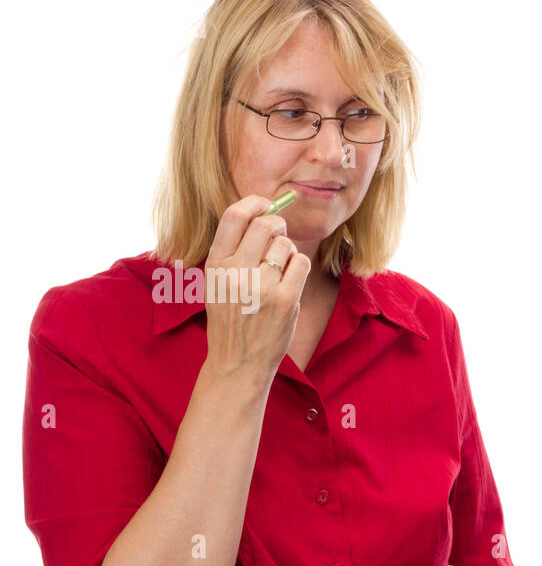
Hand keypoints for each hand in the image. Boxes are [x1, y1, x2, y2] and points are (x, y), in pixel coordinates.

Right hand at [202, 195, 308, 383]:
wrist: (237, 362)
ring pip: (286, 244)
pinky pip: (301, 263)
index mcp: (216, 264)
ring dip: (288, 251)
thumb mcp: (217, 283)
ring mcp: (261, 286)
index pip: (234, 216)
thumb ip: (233, 252)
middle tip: (279, 235)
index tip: (266, 204)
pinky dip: (299, 267)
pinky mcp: (284, 300)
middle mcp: (236, 272)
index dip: (254, 203)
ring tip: (280, 270)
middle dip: (278, 225)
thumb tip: (261, 214)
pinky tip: (290, 281)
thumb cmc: (231, 320)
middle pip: (266, 224)